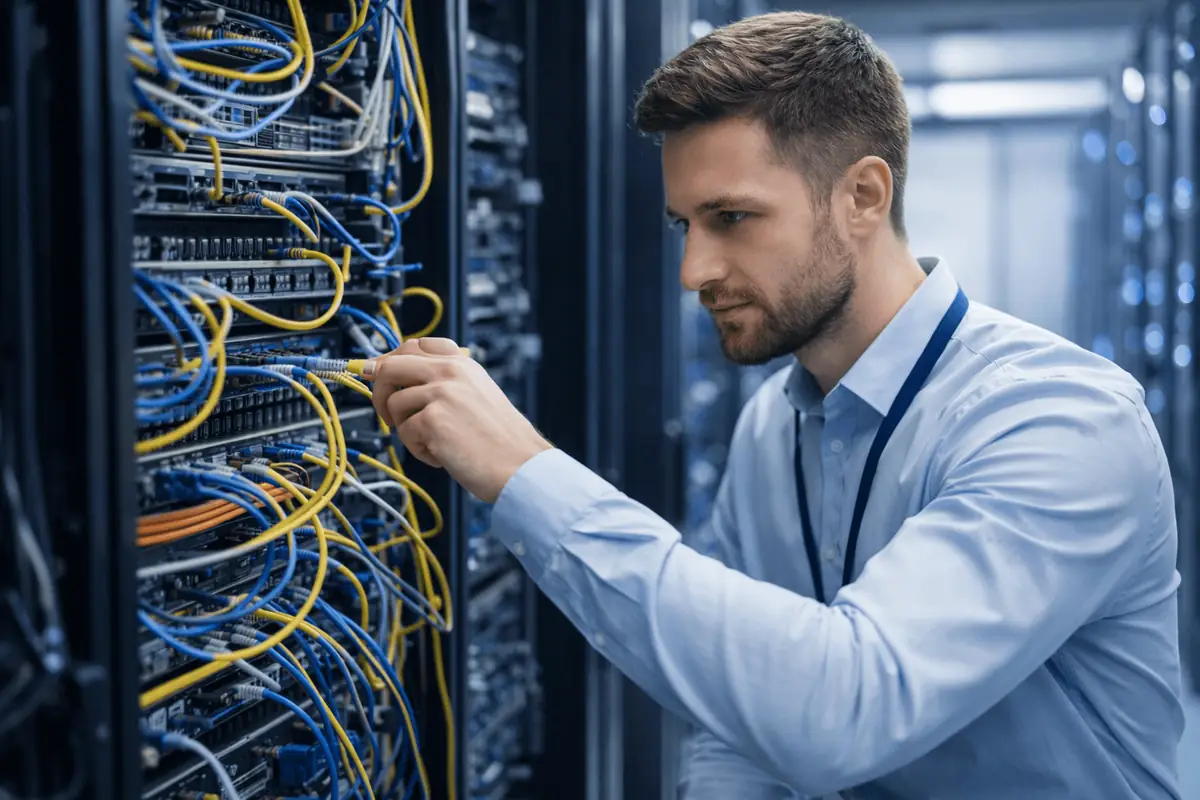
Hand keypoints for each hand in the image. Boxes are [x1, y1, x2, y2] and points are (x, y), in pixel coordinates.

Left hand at [367, 337, 551, 502]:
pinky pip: (404, 433)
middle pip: (390, 366)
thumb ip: (444, 382)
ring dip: (405, 429)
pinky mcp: (432, 419)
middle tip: (389, 414)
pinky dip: (419, 450)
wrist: (521, 465)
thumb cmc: (502, 439)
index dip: (390, 360)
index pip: (414, 345)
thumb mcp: (477, 395)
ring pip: (393, 403)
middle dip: (379, 391)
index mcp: (462, 363)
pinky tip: (442, 455)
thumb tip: (399, 379)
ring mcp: (441, 393)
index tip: (380, 374)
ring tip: (433, 442)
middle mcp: (450, 372)